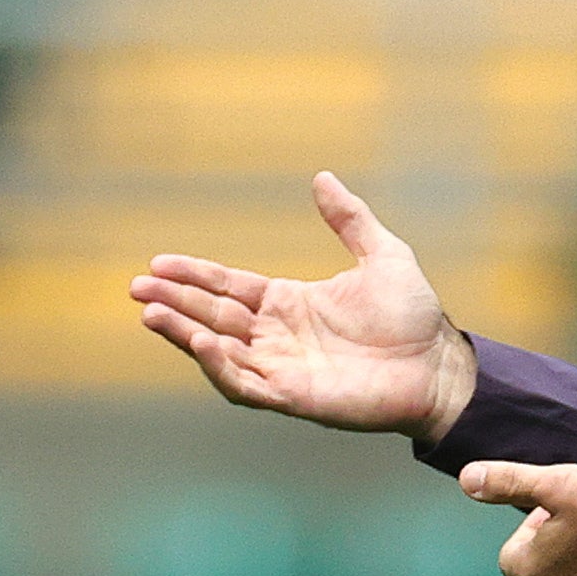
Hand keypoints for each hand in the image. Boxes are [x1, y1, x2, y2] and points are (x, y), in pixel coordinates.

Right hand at [129, 172, 478, 441]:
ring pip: (219, 351)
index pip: (228, 287)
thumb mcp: (382, 254)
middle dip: (174, 303)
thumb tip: (322, 178)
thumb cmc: (414, 317)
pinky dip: (222, 366)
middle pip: (213, 316)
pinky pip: (247, 384)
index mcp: (289, 303)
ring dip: (184, 334)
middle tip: (136, 289)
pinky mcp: (295, 397)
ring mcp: (283, 368)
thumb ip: (349, 220)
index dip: (193, 276)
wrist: (440, 365)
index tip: (158, 264)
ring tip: (153, 314)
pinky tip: (203, 343)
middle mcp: (277, 336)